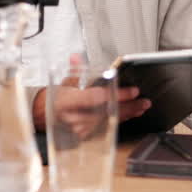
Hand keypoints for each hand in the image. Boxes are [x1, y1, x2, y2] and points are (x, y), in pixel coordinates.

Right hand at [32, 54, 149, 131]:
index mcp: (67, 102)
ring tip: (141, 106)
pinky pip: (107, 127)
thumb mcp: (64, 81)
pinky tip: (131, 114)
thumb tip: (76, 57)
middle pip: (107, 112)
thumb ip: (74, 70)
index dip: (117, 95)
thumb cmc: (58, 97)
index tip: (133, 91)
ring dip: (128, 113)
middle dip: (128, 106)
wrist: (48, 115)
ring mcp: (80, 128)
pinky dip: (121, 119)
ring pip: (109, 121)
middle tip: (143, 101)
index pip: (97, 98)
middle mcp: (74, 117)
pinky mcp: (86, 134)